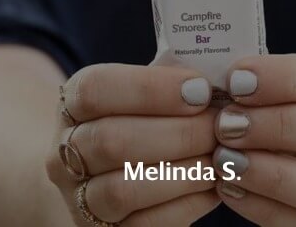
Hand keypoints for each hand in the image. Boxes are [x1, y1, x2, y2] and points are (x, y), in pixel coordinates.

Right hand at [47, 64, 223, 225]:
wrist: (112, 177)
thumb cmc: (147, 121)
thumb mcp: (151, 94)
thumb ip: (177, 85)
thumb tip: (230, 82)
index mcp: (73, 105)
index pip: (95, 89)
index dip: (151, 88)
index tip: (201, 89)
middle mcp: (65, 153)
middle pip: (110, 141)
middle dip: (179, 133)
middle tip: (222, 127)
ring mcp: (79, 198)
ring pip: (123, 189)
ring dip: (184, 172)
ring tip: (221, 158)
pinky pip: (146, 224)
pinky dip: (188, 203)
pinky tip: (214, 186)